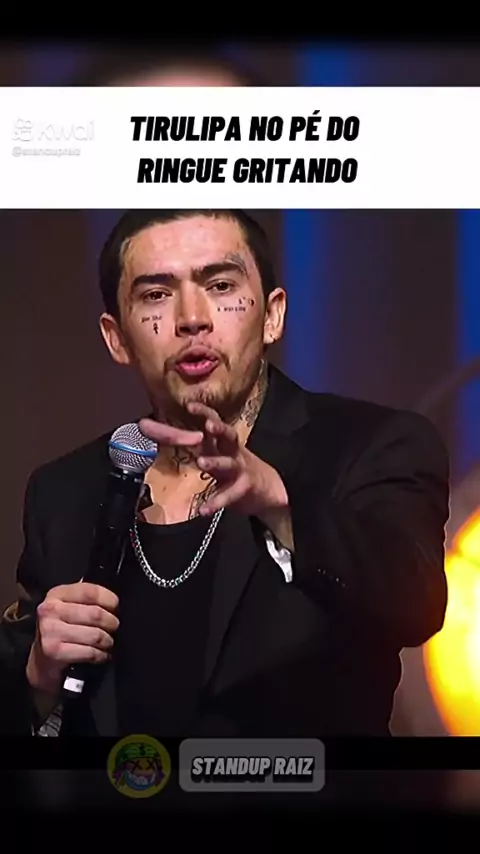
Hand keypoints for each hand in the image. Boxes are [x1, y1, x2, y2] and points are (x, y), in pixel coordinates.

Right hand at [26, 583, 118, 695]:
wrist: (42, 661)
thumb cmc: (62, 631)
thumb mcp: (69, 607)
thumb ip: (87, 599)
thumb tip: (115, 600)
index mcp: (57, 594)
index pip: (91, 591)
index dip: (110, 600)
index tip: (116, 608)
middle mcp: (50, 610)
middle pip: (95, 614)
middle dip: (112, 623)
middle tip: (114, 628)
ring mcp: (50, 631)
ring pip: (95, 634)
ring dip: (107, 641)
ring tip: (107, 642)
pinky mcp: (54, 651)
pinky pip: (89, 652)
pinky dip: (100, 655)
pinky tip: (101, 655)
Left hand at [140, 403, 289, 525]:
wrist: (269, 490)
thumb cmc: (233, 468)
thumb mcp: (213, 453)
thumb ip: (186, 442)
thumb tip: (146, 424)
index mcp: (222, 442)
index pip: (214, 421)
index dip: (204, 411)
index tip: (190, 404)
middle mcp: (232, 452)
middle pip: (228, 434)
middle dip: (219, 428)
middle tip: (208, 426)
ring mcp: (239, 470)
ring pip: (229, 463)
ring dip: (216, 462)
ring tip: (202, 462)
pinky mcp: (243, 489)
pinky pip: (229, 495)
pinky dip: (216, 502)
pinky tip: (203, 510)